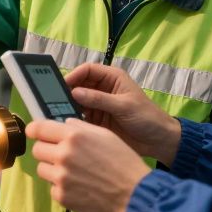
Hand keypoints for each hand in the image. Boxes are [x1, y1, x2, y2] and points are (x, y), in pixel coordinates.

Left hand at [27, 119, 151, 211]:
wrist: (134, 195)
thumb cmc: (124, 162)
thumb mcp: (106, 135)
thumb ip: (81, 127)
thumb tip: (64, 124)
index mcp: (74, 136)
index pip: (39, 128)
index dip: (35, 130)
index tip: (34, 132)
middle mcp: (63, 154)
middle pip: (37, 149)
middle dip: (47, 150)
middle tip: (61, 155)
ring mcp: (60, 177)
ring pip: (42, 169)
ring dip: (52, 169)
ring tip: (72, 173)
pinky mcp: (62, 196)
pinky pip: (52, 188)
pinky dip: (62, 187)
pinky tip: (79, 187)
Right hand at [65, 63, 181, 165]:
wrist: (158, 140)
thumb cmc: (147, 117)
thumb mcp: (124, 106)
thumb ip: (100, 99)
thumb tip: (75, 92)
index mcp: (112, 78)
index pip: (87, 70)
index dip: (74, 75)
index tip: (61, 85)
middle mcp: (103, 89)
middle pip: (79, 86)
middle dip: (67, 92)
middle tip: (52, 101)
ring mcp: (99, 106)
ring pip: (78, 102)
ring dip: (69, 107)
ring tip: (57, 114)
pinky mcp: (98, 121)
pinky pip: (81, 117)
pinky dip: (74, 120)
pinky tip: (66, 125)